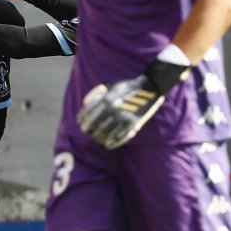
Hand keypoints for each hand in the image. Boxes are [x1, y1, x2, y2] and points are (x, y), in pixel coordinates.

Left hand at [75, 60, 189, 148]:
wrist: (149, 89)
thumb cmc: (126, 87)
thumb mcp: (110, 86)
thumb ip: (96, 94)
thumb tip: (85, 104)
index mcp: (106, 100)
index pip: (88, 115)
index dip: (82, 120)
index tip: (81, 123)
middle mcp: (113, 110)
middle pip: (95, 127)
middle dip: (89, 130)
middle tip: (88, 131)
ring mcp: (123, 118)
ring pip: (106, 134)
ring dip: (99, 138)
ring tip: (98, 138)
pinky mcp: (133, 125)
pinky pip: (119, 138)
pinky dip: (112, 143)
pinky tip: (108, 144)